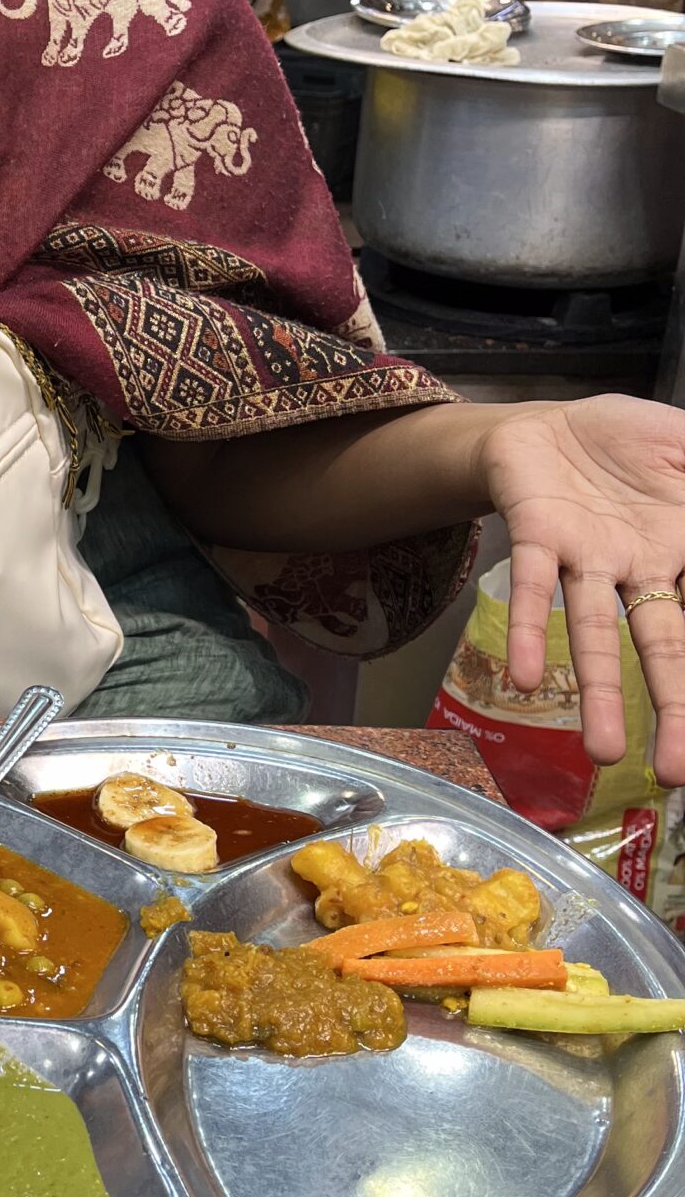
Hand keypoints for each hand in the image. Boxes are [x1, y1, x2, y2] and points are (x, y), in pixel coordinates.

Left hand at [481, 396, 684, 778]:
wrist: (548, 422)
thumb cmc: (625, 444)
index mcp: (679, 552)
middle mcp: (634, 570)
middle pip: (661, 649)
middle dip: (672, 712)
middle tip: (676, 773)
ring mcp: (586, 556)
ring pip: (596, 633)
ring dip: (599, 692)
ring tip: (604, 753)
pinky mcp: (538, 534)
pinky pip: (534, 586)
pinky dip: (532, 630)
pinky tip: (527, 679)